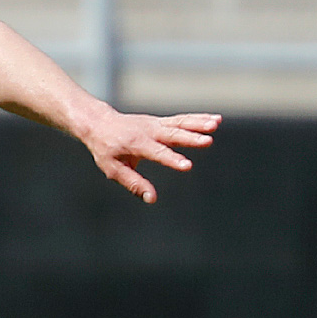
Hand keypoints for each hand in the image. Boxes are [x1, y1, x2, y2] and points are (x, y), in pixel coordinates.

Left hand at [73, 109, 218, 202]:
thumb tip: (151, 198)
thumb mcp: (113, 169)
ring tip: (216, 124)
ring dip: (199, 123)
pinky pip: (182, 120)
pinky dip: (198, 119)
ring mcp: (155, 124)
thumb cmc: (106, 149)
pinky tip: (215, 120)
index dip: (172, 159)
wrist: (99, 123)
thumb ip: (133, 183)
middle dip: (191, 138)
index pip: (157, 153)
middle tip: (208, 141)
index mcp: (135, 144)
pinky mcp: (161, 122)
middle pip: (172, 134)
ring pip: (180, 123)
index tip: (188, 166)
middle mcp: (148, 131)